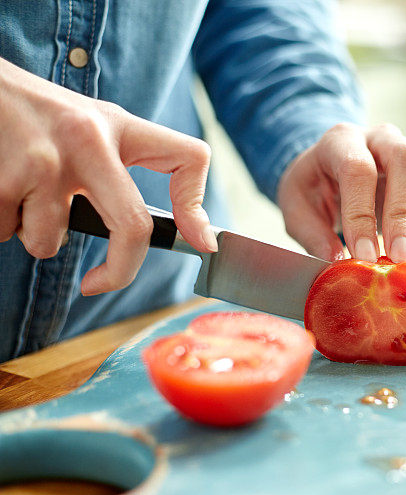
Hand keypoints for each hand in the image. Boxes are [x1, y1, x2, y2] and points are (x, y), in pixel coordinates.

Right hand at [0, 58, 216, 295]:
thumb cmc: (35, 114)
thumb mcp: (88, 125)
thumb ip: (121, 168)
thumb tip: (167, 227)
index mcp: (117, 125)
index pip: (187, 158)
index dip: (198, 208)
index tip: (201, 243)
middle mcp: (89, 140)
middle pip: (132, 228)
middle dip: (118, 272)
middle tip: (96, 285)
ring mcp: (47, 159)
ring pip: (50, 241)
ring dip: (33, 234)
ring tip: (21, 193)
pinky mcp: (5, 177)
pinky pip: (7, 232)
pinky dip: (1, 224)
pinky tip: (1, 188)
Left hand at [277, 123, 405, 262]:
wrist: (328, 171)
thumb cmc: (313, 187)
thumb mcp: (296, 208)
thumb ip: (313, 234)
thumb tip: (339, 262)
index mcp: (340, 141)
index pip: (358, 170)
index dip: (363, 215)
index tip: (365, 256)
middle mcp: (380, 139)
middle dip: (403, 213)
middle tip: (398, 257)